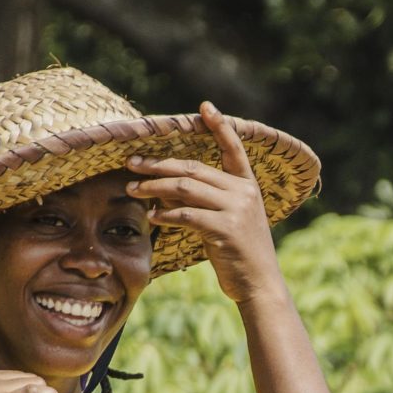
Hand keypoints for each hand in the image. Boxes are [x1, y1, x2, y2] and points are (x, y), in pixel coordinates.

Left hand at [125, 102, 287, 305]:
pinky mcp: (226, 229)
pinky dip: (166, 215)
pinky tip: (152, 216)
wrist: (260, 286)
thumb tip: (167, 191)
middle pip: (193, 169)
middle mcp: (243, 192)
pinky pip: (187, 215)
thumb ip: (207, 202)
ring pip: (185, 188)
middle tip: (132, 163)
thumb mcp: (229, 222)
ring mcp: (236, 209)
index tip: (205, 106)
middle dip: (158, 165)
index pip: (234, 149)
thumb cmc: (240, 256)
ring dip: (154, 187)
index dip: (220, 126)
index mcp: (248, 186)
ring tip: (133, 188)